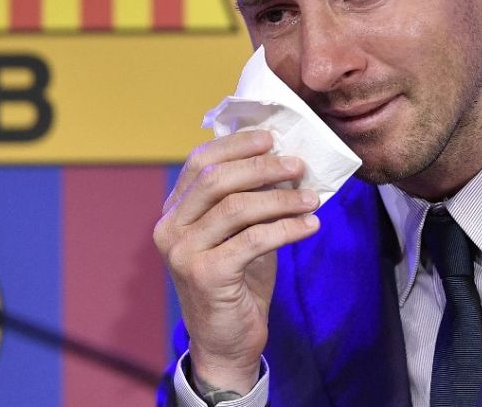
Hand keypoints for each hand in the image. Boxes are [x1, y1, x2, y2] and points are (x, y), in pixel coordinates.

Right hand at [153, 130, 320, 394]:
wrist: (225, 343)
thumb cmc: (236, 283)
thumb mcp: (239, 234)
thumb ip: (249, 200)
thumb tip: (282, 161)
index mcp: (173, 212)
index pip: (199, 162)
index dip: (235, 145)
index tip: (270, 138)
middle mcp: (170, 229)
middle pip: (216, 179)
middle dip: (262, 167)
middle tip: (297, 165)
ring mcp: (183, 252)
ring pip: (236, 207)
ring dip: (281, 198)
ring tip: (312, 198)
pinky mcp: (205, 275)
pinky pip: (253, 239)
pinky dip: (286, 229)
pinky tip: (310, 227)